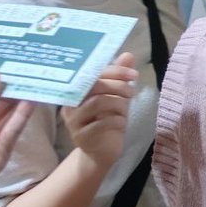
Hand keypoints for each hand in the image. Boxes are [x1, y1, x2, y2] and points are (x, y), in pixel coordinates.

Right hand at [62, 53, 137, 170]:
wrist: (102, 151)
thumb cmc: (108, 120)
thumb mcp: (117, 96)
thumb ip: (119, 77)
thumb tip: (128, 55)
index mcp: (77, 90)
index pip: (92, 73)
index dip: (115, 70)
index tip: (134, 74)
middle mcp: (71, 104)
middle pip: (94, 86)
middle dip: (118, 85)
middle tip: (132, 92)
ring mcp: (74, 121)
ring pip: (98, 102)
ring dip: (118, 103)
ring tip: (126, 109)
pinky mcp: (81, 137)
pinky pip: (101, 123)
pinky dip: (117, 120)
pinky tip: (122, 122)